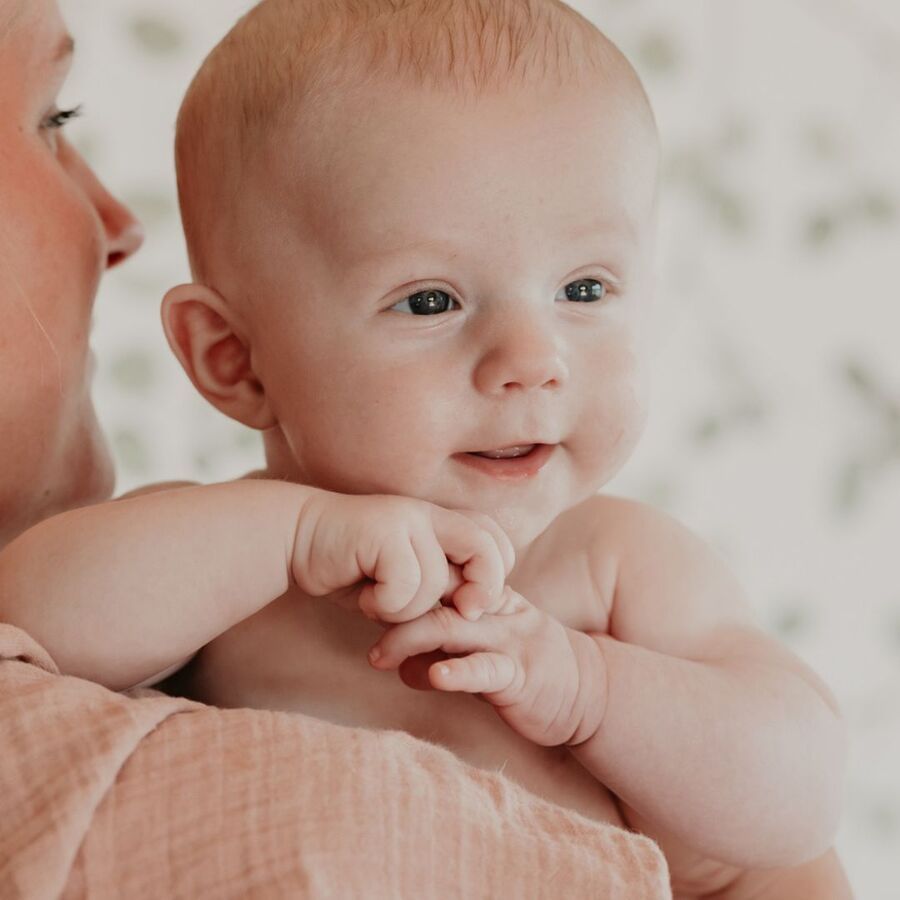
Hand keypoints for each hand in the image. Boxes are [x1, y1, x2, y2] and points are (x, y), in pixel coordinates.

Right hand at [291, 491, 514, 622]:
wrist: (297, 540)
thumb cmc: (351, 567)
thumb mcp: (402, 581)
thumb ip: (437, 589)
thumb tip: (474, 610)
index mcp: (440, 522)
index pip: (495, 540)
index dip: (495, 575)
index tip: (473, 605)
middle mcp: (430, 515)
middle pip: (486, 550)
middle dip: (481, 590)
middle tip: (461, 612)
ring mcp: (408, 519)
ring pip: (438, 583)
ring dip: (408, 609)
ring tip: (378, 599)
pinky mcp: (385, 531)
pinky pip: (405, 586)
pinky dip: (385, 605)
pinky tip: (364, 594)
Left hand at [367, 587, 606, 746]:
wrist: (587, 692)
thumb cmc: (524, 670)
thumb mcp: (481, 651)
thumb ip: (443, 650)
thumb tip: (400, 663)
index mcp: (486, 596)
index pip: (441, 573)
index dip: (403, 578)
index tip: (366, 589)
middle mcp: (495, 611)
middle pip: (438, 595)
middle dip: (395, 607)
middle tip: (360, 616)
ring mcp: (508, 641)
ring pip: (453, 628)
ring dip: (409, 639)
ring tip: (378, 656)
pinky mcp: (520, 675)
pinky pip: (486, 670)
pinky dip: (457, 673)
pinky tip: (434, 677)